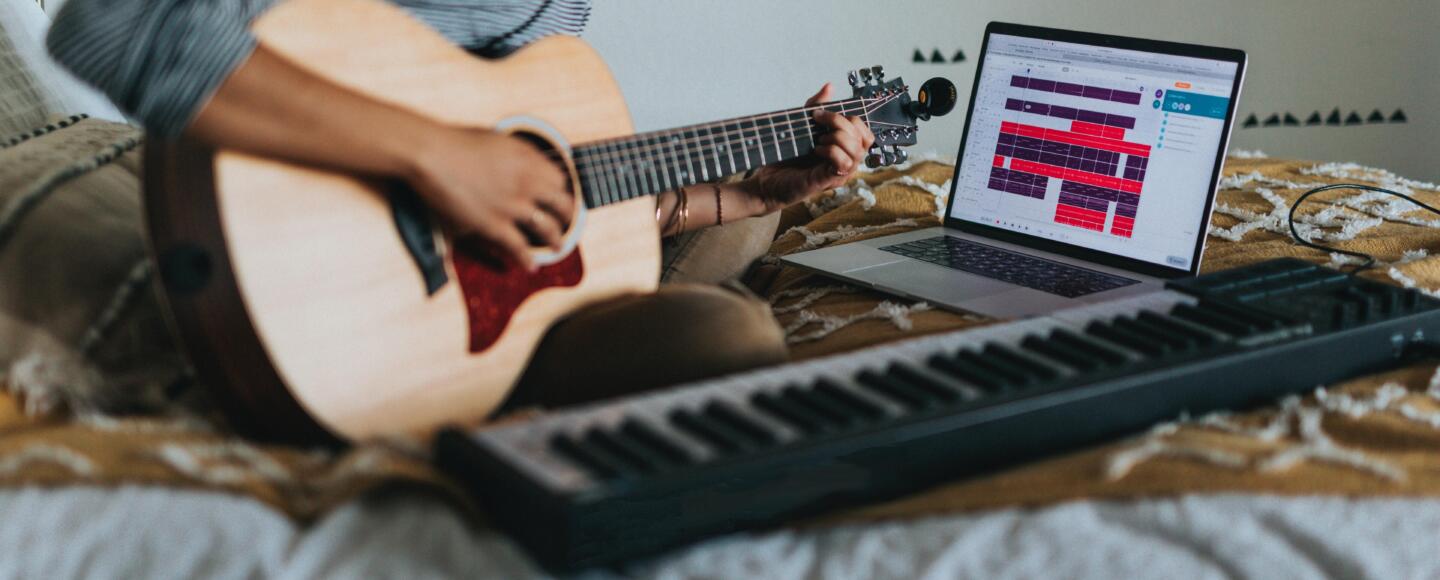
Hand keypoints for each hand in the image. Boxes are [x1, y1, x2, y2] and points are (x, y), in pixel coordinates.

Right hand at [406, 127, 573, 269]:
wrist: (433, 155)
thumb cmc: (456, 142)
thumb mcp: (496, 139)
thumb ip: (515, 153)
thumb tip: (523, 161)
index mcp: (528, 158)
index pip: (559, 178)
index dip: (560, 188)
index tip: (558, 194)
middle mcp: (528, 182)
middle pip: (562, 204)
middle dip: (567, 215)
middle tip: (567, 221)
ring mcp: (513, 206)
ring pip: (547, 228)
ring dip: (556, 240)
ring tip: (558, 247)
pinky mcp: (494, 225)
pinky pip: (519, 248)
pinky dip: (527, 259)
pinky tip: (531, 266)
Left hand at [738, 83, 875, 214]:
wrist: (767, 179)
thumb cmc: (786, 156)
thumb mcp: (803, 125)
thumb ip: (817, 106)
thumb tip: (830, 86)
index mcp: (845, 149)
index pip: (866, 133)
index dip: (848, 119)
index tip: (820, 114)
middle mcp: (848, 162)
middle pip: (863, 138)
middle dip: (839, 122)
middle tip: (817, 120)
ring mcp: (840, 173)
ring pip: (857, 150)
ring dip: (836, 137)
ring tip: (817, 140)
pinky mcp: (829, 180)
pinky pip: (844, 162)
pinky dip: (831, 151)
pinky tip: (816, 150)